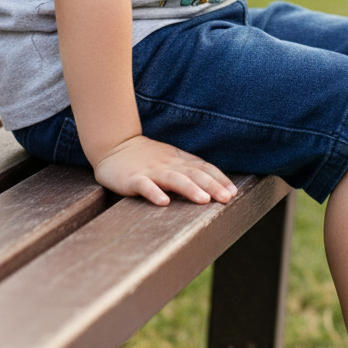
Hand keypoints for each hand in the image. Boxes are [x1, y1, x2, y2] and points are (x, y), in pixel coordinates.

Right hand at [93, 135, 236, 205]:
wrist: (113, 145)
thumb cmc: (147, 156)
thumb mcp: (172, 159)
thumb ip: (191, 169)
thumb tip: (216, 186)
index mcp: (180, 160)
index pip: (205, 168)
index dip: (220, 179)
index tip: (233, 192)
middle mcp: (169, 164)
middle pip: (195, 174)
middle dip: (213, 186)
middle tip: (227, 198)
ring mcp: (151, 171)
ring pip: (174, 179)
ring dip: (190, 189)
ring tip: (204, 200)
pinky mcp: (133, 179)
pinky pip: (145, 186)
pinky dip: (155, 193)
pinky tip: (164, 203)